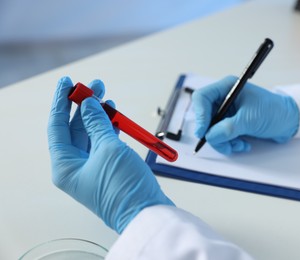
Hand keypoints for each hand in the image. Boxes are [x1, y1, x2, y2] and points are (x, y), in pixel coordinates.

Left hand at [47, 77, 173, 232]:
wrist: (147, 213)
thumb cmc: (124, 187)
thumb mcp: (109, 149)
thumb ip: (97, 123)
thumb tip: (89, 104)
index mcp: (65, 166)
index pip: (57, 127)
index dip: (61, 103)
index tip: (66, 83)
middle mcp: (75, 168)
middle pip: (75, 129)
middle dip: (85, 106)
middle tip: (95, 86)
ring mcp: (92, 169)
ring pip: (91, 135)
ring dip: (99, 116)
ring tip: (107, 97)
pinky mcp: (108, 170)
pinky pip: (104, 144)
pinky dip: (109, 129)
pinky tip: (115, 117)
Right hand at [192, 76, 299, 154]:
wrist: (290, 121)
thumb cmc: (274, 111)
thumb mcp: (249, 119)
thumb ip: (227, 128)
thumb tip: (210, 136)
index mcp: (227, 88)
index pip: (202, 98)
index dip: (200, 115)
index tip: (203, 132)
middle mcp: (224, 98)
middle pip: (204, 117)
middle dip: (213, 133)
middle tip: (223, 143)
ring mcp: (227, 112)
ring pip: (212, 130)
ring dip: (223, 142)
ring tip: (239, 144)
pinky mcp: (231, 124)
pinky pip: (221, 136)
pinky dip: (230, 143)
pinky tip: (243, 143)